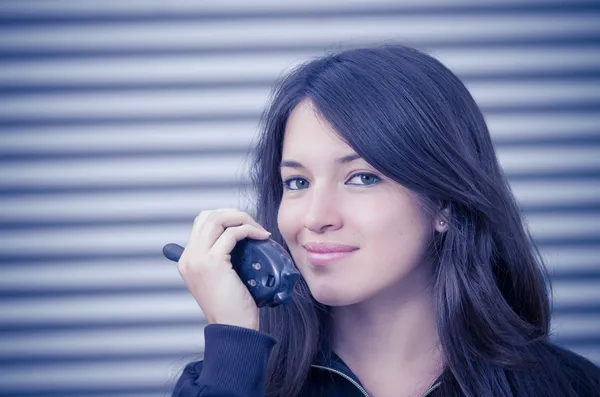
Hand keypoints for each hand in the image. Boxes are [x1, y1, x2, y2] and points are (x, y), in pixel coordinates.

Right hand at [177, 209, 270, 330]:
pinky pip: (232, 233)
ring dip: (242, 218)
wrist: (233, 329)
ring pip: (217, 219)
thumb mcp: (221, 279)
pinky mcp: (212, 262)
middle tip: (254, 225)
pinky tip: (261, 237)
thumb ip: (222, 259)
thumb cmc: (233, 308)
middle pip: (208, 216)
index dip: (225, 218)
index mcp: (187, 260)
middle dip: (234, 214)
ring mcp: (197, 259)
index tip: (245, 226)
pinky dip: (249, 230)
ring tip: (258, 230)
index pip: (201, 223)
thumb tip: (239, 238)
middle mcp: (188, 257)